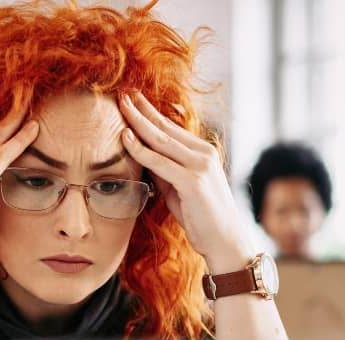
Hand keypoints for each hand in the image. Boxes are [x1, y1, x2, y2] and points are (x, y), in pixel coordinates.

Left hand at [118, 92, 254, 272]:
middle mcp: (203, 154)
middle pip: (165, 127)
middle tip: (122, 92)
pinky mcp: (193, 181)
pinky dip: (141, 149)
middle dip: (142, 109)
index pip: (171, 128)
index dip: (151, 113)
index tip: (133, 100)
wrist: (225, 242)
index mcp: (203, 153)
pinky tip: (126, 137)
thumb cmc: (202, 220)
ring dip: (138, 121)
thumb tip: (144, 156)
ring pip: (161, 139)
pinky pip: (160, 162)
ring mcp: (200, 166)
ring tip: (120, 104)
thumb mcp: (179, 189)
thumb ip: (164, 171)